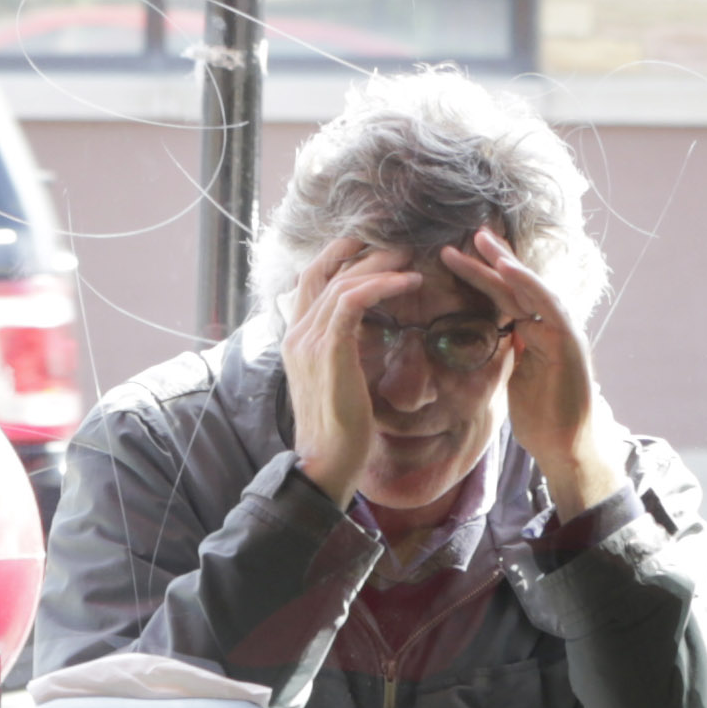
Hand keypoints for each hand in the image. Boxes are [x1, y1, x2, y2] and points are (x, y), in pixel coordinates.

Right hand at [281, 231, 426, 505]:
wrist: (325, 462)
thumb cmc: (337, 428)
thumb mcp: (333, 379)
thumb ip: (338, 349)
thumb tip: (359, 333)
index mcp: (295, 338)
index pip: (310, 278)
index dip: (338, 254)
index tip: (370, 245)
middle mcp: (296, 334)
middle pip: (326, 272)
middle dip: (365, 253)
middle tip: (401, 245)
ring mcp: (308, 341)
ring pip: (343, 283)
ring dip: (381, 266)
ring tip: (411, 261)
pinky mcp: (329, 350)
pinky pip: (353, 301)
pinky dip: (382, 285)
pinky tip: (408, 282)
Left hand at [447, 224, 622, 513]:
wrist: (565, 445)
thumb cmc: (540, 415)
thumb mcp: (512, 376)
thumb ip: (503, 350)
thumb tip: (481, 335)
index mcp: (533, 331)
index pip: (507, 294)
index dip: (486, 273)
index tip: (460, 253)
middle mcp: (548, 324)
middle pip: (516, 284)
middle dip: (492, 257)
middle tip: (468, 232)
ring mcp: (560, 330)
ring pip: (530, 287)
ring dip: (506, 262)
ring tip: (481, 240)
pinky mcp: (568, 341)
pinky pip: (547, 306)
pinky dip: (528, 285)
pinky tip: (508, 270)